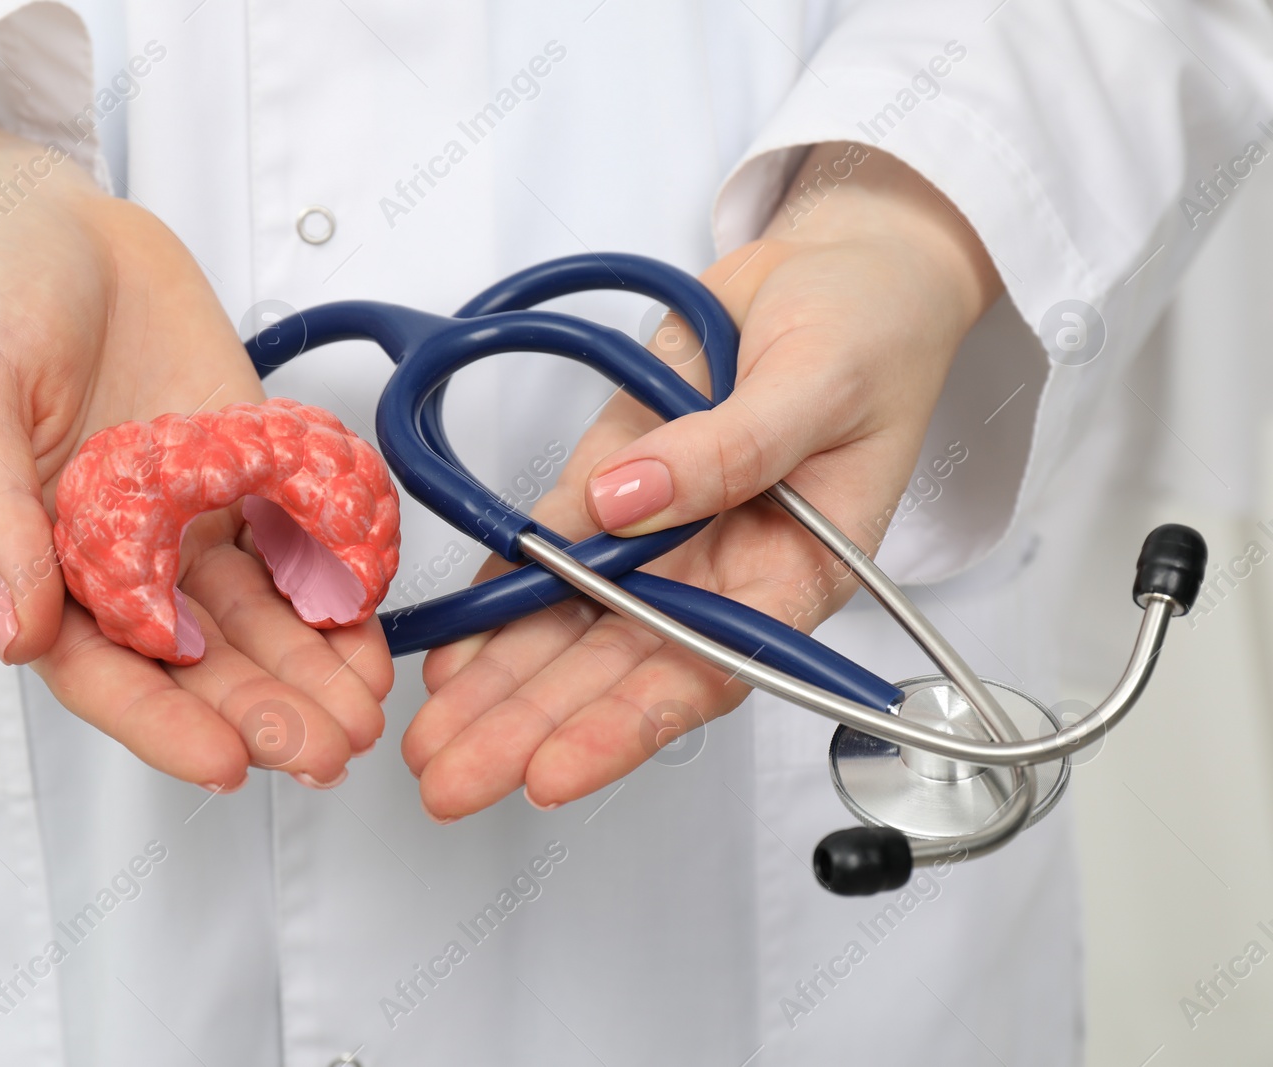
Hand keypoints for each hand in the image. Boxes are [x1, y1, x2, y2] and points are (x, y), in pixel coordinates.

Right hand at [0, 101, 388, 790]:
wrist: (50, 220)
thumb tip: (18, 635)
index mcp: (39, 562)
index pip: (102, 671)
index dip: (162, 723)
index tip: (227, 765)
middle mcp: (121, 559)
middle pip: (196, 659)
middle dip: (260, 709)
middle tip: (326, 749)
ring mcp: (188, 522)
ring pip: (257, 617)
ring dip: (310, 669)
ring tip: (364, 712)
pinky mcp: (245, 476)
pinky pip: (295, 544)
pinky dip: (333, 590)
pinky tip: (372, 631)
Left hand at [404, 143, 1001, 819]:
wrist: (835, 269)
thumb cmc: (869, 332)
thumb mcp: (820, 386)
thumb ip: (730, 449)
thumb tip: (626, 500)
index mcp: (792, 574)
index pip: (702, 671)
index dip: (624, 728)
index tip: (551, 771)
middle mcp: (717, 573)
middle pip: (615, 670)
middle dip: (529, 728)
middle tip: (449, 778)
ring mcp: (657, 535)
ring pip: (569, 627)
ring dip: (498, 685)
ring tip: (428, 737)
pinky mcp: (610, 485)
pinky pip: (547, 554)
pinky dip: (498, 601)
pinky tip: (450, 652)